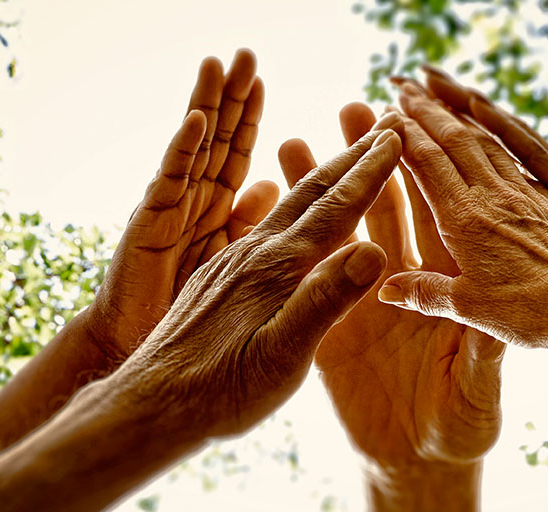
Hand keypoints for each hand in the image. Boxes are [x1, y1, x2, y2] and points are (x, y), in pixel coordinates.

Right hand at [86, 49, 276, 358]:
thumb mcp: (233, 266)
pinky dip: (182, 152)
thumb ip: (249, 220)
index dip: (254, 118)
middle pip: (220, 138)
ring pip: (196, 149)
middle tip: (246, 53)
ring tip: (220, 63)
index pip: (244, 155)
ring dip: (209, 105)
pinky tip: (197, 122)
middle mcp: (195, 201)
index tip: (273, 82)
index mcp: (219, 210)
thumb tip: (275, 181)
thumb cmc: (187, 315)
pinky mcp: (150, 227)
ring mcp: (172, 210)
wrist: (136, 353)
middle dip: (232, 97)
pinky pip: (170, 184)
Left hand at [116, 119, 403, 438]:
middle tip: (380, 126)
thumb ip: (326, 300)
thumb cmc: (222, 390)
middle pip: (311, 194)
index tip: (395, 135)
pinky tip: (288, 216)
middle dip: (350, 158)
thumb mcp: (283, 355)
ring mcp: (233, 263)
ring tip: (342, 159)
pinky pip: (262, 228)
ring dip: (320, 178)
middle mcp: (255, 254)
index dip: (370, 172)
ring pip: (285, 208)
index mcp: (278, 267)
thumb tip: (374, 250)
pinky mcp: (219, 278)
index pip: (336, 209)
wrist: (152, 404)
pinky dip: (290, 208)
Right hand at [278, 105, 503, 475]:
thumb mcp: (476, 387)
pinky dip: (294, 246)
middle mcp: (409, 281)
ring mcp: (366, 300)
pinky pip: (310, 281)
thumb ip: (477, 349)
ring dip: (327, 188)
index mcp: (450, 285)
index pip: (438, 213)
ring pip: (347, 232)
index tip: (403, 126)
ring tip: (301, 141)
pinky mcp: (331, 329)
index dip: (421, 169)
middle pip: (392, 206)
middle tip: (353, 109)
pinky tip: (270, 211)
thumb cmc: (461, 425)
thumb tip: (487, 313)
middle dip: (372, 158)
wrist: (417, 464)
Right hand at [379, 83, 547, 353]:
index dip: (404, 135)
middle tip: (406, 88)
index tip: (385, 114)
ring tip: (443, 103)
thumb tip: (385, 289)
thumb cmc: (529, 314)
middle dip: (428, 111)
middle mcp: (494, 197)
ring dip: (461, 119)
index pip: (427, 163)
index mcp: (465, 220)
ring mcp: (526, 195)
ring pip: (487, 143)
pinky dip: (496, 142)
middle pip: (455, 140)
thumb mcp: (468, 308)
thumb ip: (424, 293)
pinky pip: (516, 161)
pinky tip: (491, 141)